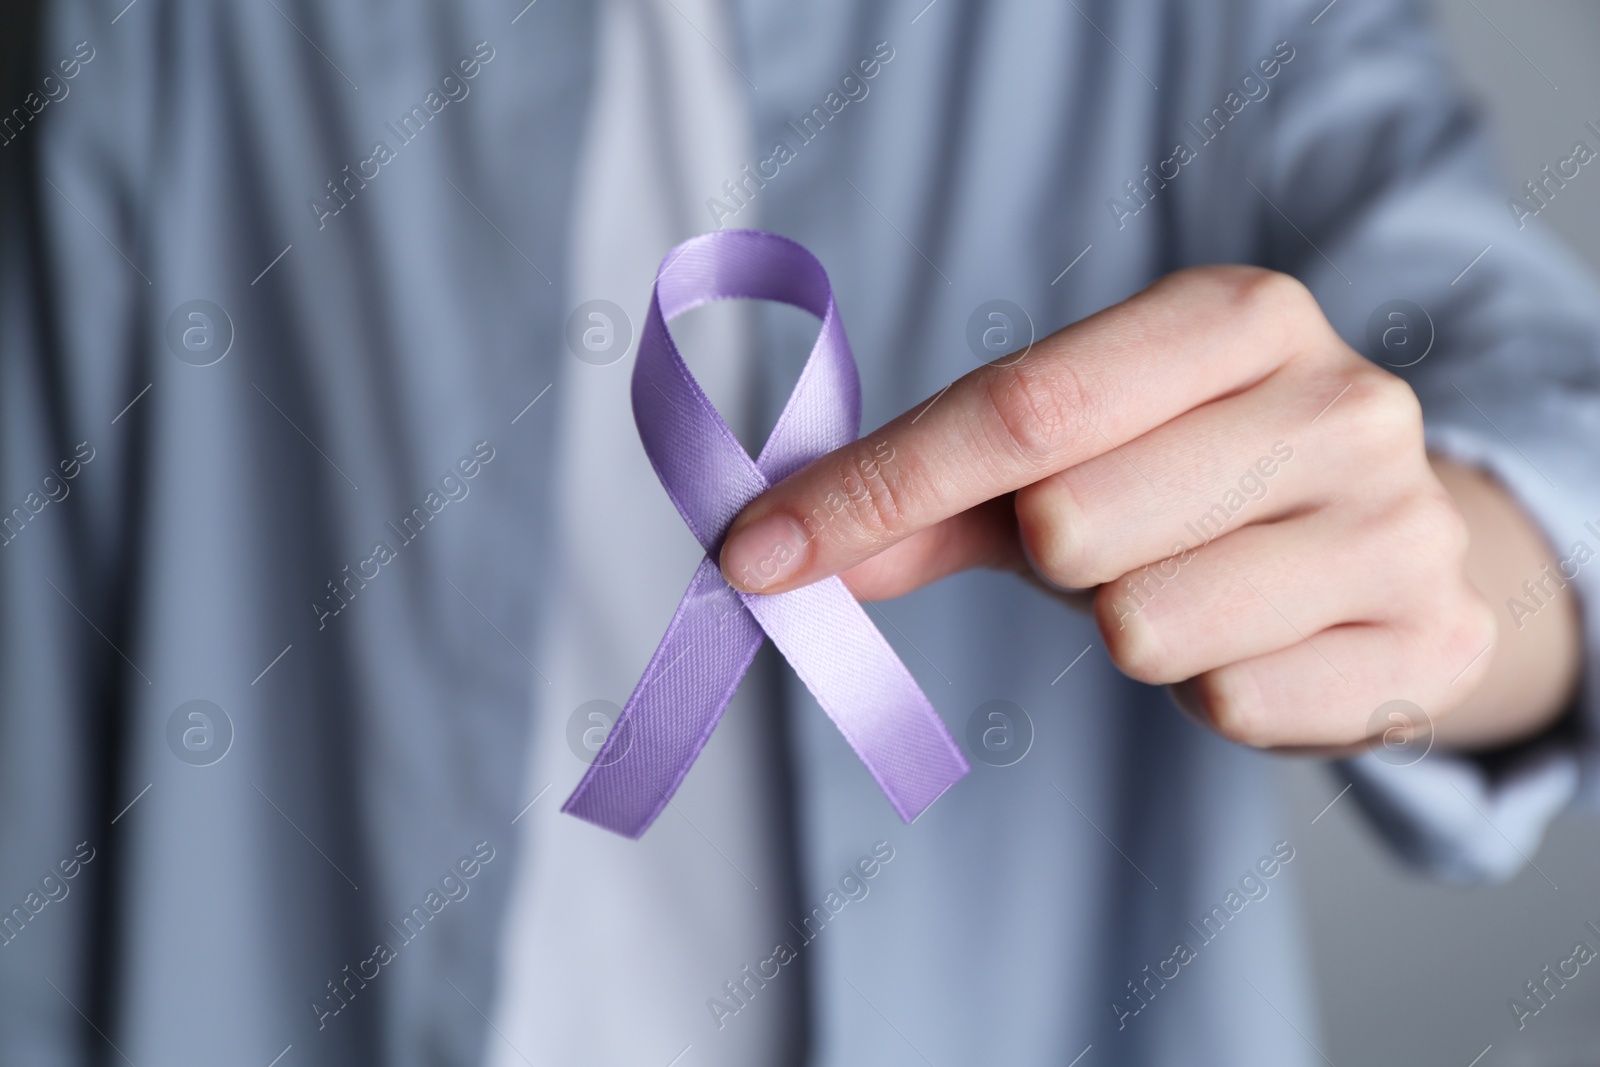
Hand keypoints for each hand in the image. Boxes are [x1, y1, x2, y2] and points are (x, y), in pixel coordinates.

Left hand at [718, 266, 1506, 751]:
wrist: (1402, 543)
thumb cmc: (1200, 482)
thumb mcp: (1071, 456)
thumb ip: (928, 497)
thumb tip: (772, 550)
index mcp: (1238, 316)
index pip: (1021, 407)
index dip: (875, 488)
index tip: (757, 552)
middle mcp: (1338, 401)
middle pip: (1073, 523)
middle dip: (1051, 555)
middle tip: (1105, 540)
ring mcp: (1398, 526)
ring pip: (1146, 628)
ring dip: (1128, 626)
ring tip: (1191, 586)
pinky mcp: (1427, 645)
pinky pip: (1229, 706)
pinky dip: (1210, 689)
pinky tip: (1258, 640)